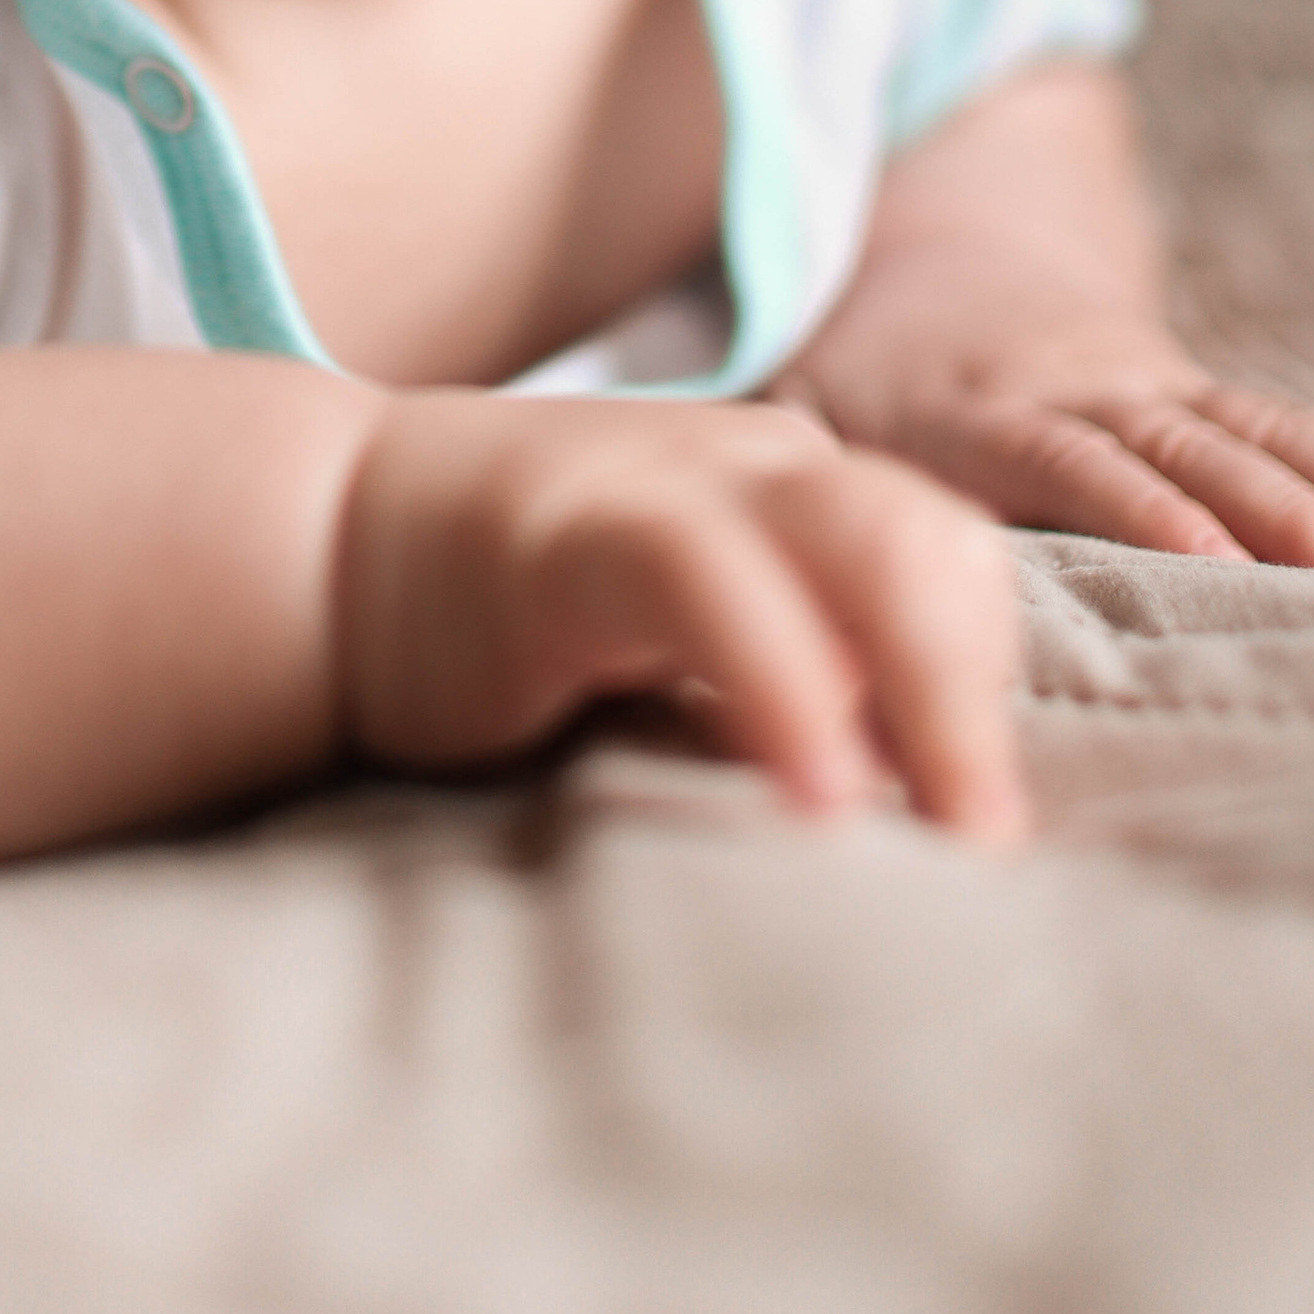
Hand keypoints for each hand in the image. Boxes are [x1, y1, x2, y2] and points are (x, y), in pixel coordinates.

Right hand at [334, 390, 1026, 841]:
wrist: (324, 541)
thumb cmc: (511, 619)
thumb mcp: (681, 639)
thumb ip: (785, 684)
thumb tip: (909, 802)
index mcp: (790, 489)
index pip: (951, 555)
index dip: (986, 672)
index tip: (969, 803)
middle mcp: (753, 468)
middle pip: (931, 546)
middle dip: (982, 699)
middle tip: (989, 846)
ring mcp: (667, 487)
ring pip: (863, 546)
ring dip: (929, 696)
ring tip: (950, 830)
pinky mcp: (577, 538)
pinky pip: (714, 586)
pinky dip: (786, 684)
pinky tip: (814, 794)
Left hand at [784, 295, 1313, 573]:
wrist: (920, 253)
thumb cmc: (849, 372)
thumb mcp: (800, 415)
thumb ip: (798, 491)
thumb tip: (777, 587)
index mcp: (977, 416)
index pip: (1063, 464)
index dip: (1132, 507)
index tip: (1204, 556)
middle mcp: (1079, 395)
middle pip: (1183, 454)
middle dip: (1266, 509)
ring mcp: (1148, 387)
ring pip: (1258, 434)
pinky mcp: (1193, 390)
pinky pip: (1292, 416)